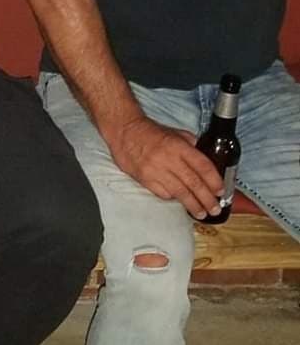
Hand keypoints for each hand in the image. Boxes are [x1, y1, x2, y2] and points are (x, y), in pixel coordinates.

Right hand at [107, 114, 223, 218]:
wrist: (124, 131)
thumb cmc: (150, 132)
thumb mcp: (175, 133)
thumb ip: (191, 146)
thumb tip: (205, 160)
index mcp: (179, 146)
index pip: (202, 167)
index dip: (214, 181)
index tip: (220, 191)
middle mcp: (168, 159)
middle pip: (194, 183)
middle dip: (207, 199)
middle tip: (215, 209)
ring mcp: (155, 170)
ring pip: (179, 192)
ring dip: (192, 205)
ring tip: (201, 213)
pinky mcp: (144, 179)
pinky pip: (163, 193)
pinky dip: (173, 198)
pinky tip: (180, 202)